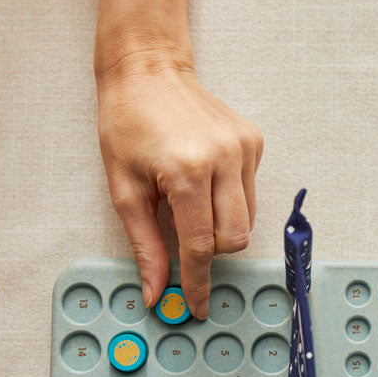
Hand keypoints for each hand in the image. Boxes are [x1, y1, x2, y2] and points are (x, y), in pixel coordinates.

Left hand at [96, 51, 262, 316]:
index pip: (201, 246)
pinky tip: (203, 180)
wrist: (147, 70)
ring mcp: (243, 149)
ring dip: (220, 227)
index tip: (195, 306)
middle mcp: (222, 159)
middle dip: (211, 254)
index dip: (197, 282)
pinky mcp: (253, 142)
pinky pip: (249, 193)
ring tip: (188, 203)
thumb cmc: (127, 123)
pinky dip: (228, 201)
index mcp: (186, 172)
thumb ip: (145, 244)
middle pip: (234, 238)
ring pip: (247, 219)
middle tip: (184, 246)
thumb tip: (156, 291)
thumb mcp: (124, 189)